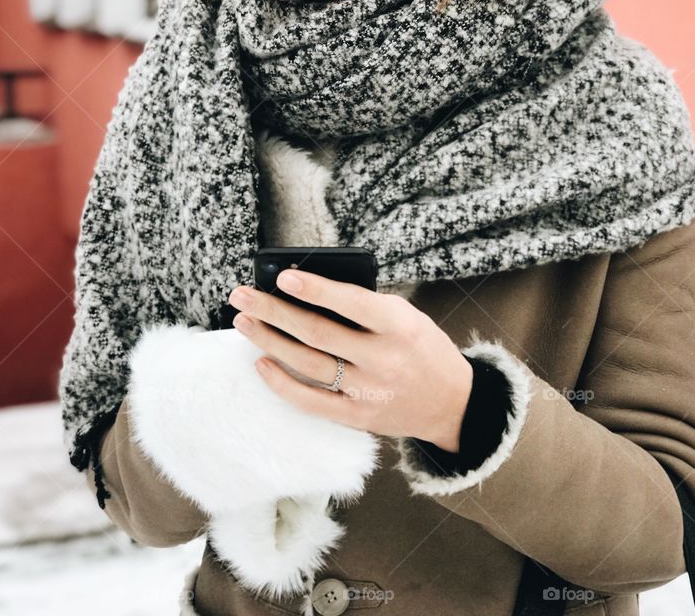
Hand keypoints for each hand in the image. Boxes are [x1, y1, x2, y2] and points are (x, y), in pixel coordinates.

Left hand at [227, 270, 472, 452]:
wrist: (452, 402)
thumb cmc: (422, 348)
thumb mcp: (406, 317)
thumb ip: (364, 306)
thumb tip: (305, 291)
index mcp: (400, 326)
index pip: (351, 303)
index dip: (315, 290)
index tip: (282, 277)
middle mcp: (383, 359)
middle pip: (317, 332)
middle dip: (273, 311)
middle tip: (242, 295)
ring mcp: (369, 391)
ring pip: (307, 364)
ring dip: (270, 341)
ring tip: (244, 321)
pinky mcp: (358, 416)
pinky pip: (311, 401)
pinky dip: (282, 383)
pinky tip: (261, 363)